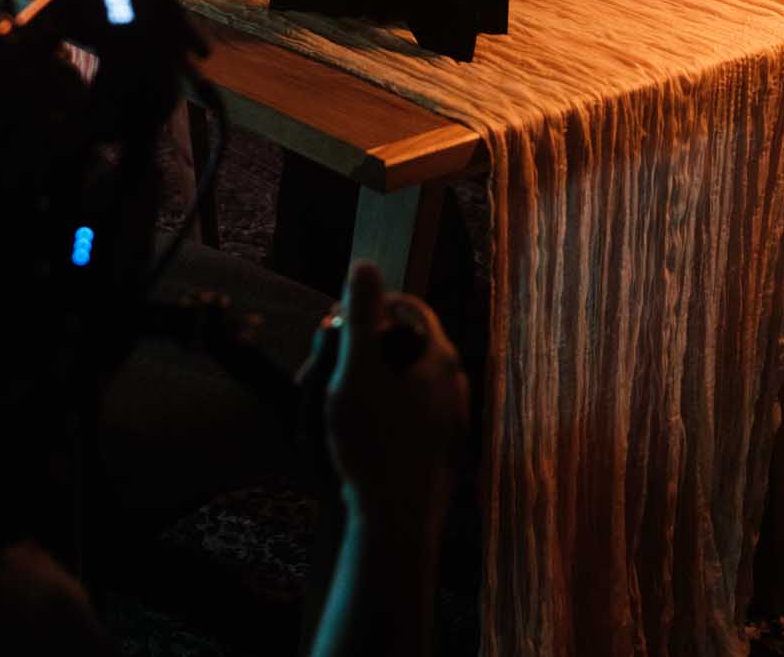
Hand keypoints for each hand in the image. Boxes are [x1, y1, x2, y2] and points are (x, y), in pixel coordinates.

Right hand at [316, 261, 468, 521]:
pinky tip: (359, 433)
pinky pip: (411, 413)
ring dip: (372, 381)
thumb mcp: (355, 370)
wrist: (396, 519)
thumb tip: (365, 265)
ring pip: (408, 381)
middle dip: (365, 346)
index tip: (336, 321)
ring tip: (336, 401)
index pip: (407, 307)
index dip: (369, 305)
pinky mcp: (443, 448)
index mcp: (439, 356)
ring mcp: (452, 418)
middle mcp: (455, 382)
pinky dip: (385, 410)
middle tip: (328, 364)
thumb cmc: (372, 441)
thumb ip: (358, 315)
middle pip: (407, 344)